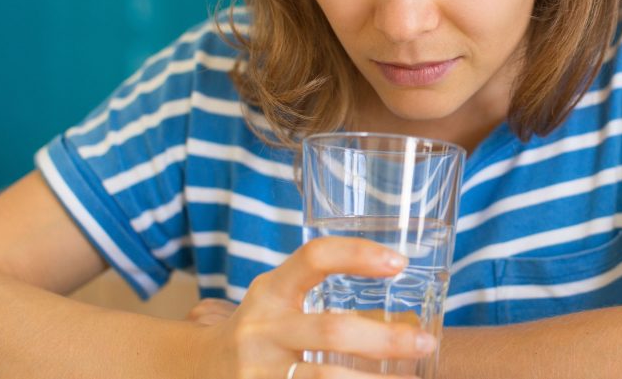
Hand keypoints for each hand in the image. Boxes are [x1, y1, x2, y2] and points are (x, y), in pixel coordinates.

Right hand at [190, 237, 435, 378]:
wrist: (195, 370)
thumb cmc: (260, 330)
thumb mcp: (277, 298)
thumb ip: (321, 290)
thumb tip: (400, 285)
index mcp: (270, 291)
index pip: (314, 256)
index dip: (356, 253)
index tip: (399, 262)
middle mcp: (262, 329)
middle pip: (332, 330)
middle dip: (386, 340)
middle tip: (426, 343)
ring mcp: (257, 371)